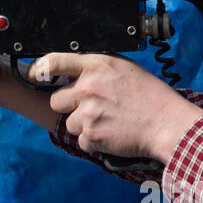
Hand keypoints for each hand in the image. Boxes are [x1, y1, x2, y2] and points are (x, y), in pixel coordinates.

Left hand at [33, 52, 202, 163]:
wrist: (167, 123)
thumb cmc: (152, 97)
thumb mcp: (126, 70)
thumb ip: (99, 70)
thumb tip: (78, 75)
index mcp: (98, 65)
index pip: (55, 61)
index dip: (40, 69)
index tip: (35, 75)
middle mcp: (89, 87)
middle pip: (56, 100)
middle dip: (69, 107)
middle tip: (92, 110)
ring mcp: (88, 112)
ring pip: (69, 124)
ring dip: (84, 127)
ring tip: (109, 123)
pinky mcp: (91, 135)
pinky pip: (82, 141)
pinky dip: (95, 142)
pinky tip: (113, 134)